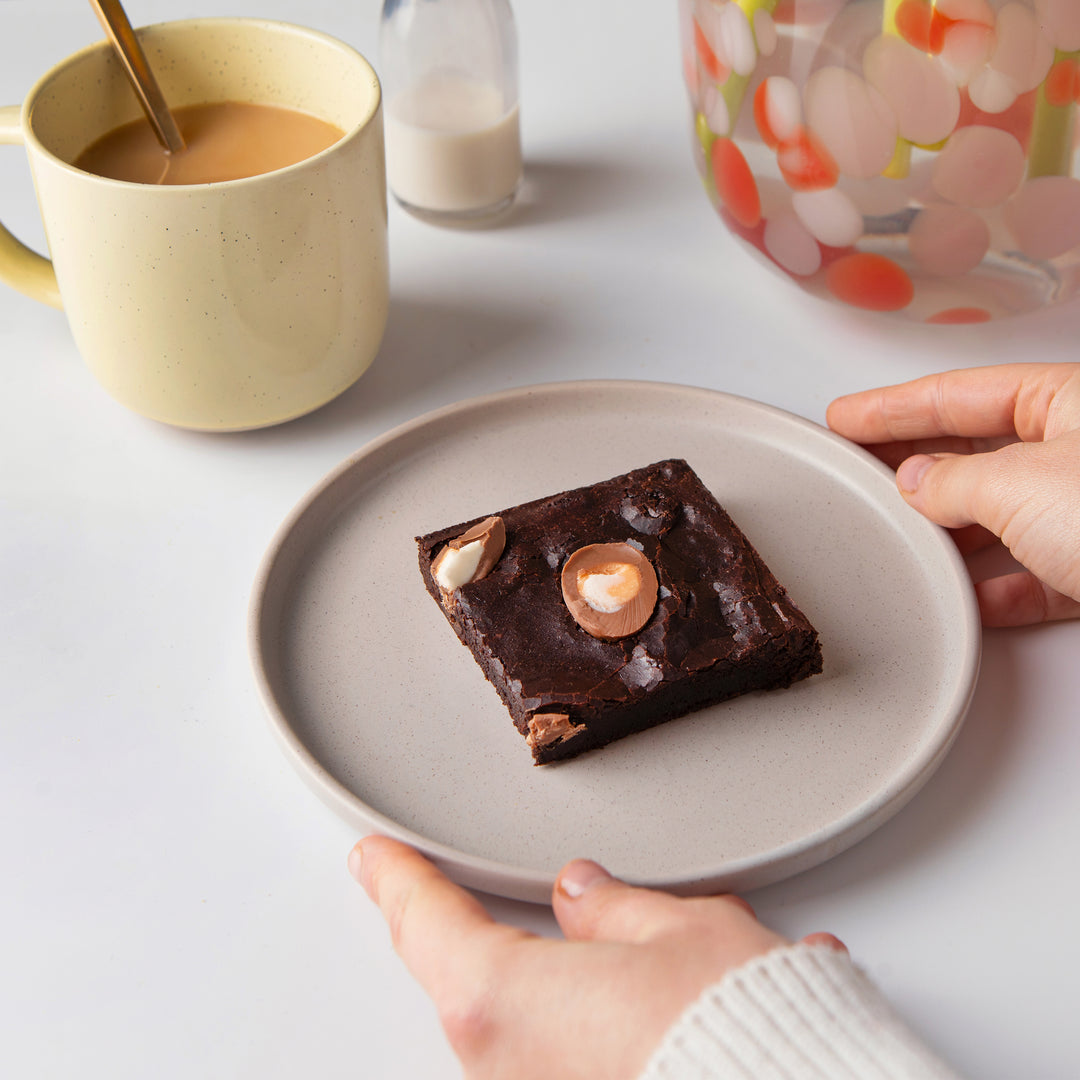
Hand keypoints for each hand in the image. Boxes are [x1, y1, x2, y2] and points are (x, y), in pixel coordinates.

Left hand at [350, 836, 843, 1079]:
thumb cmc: (738, 1036)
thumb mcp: (681, 933)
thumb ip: (616, 910)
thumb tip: (585, 896)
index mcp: (504, 1000)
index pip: (427, 920)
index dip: (397, 878)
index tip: (374, 858)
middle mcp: (505, 1070)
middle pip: (476, 979)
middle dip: (499, 936)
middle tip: (517, 903)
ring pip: (534, 1025)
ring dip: (577, 989)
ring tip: (654, 969)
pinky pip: (575, 1060)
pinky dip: (613, 1030)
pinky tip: (678, 1013)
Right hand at [826, 363, 1079, 626]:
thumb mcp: (1020, 485)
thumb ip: (954, 480)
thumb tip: (919, 482)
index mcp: (1070, 401)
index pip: (960, 393)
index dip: (893, 405)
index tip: (847, 417)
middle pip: (980, 449)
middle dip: (917, 465)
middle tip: (862, 474)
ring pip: (1006, 515)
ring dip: (953, 533)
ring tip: (906, 541)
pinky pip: (1039, 573)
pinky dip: (1000, 588)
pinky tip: (971, 598)